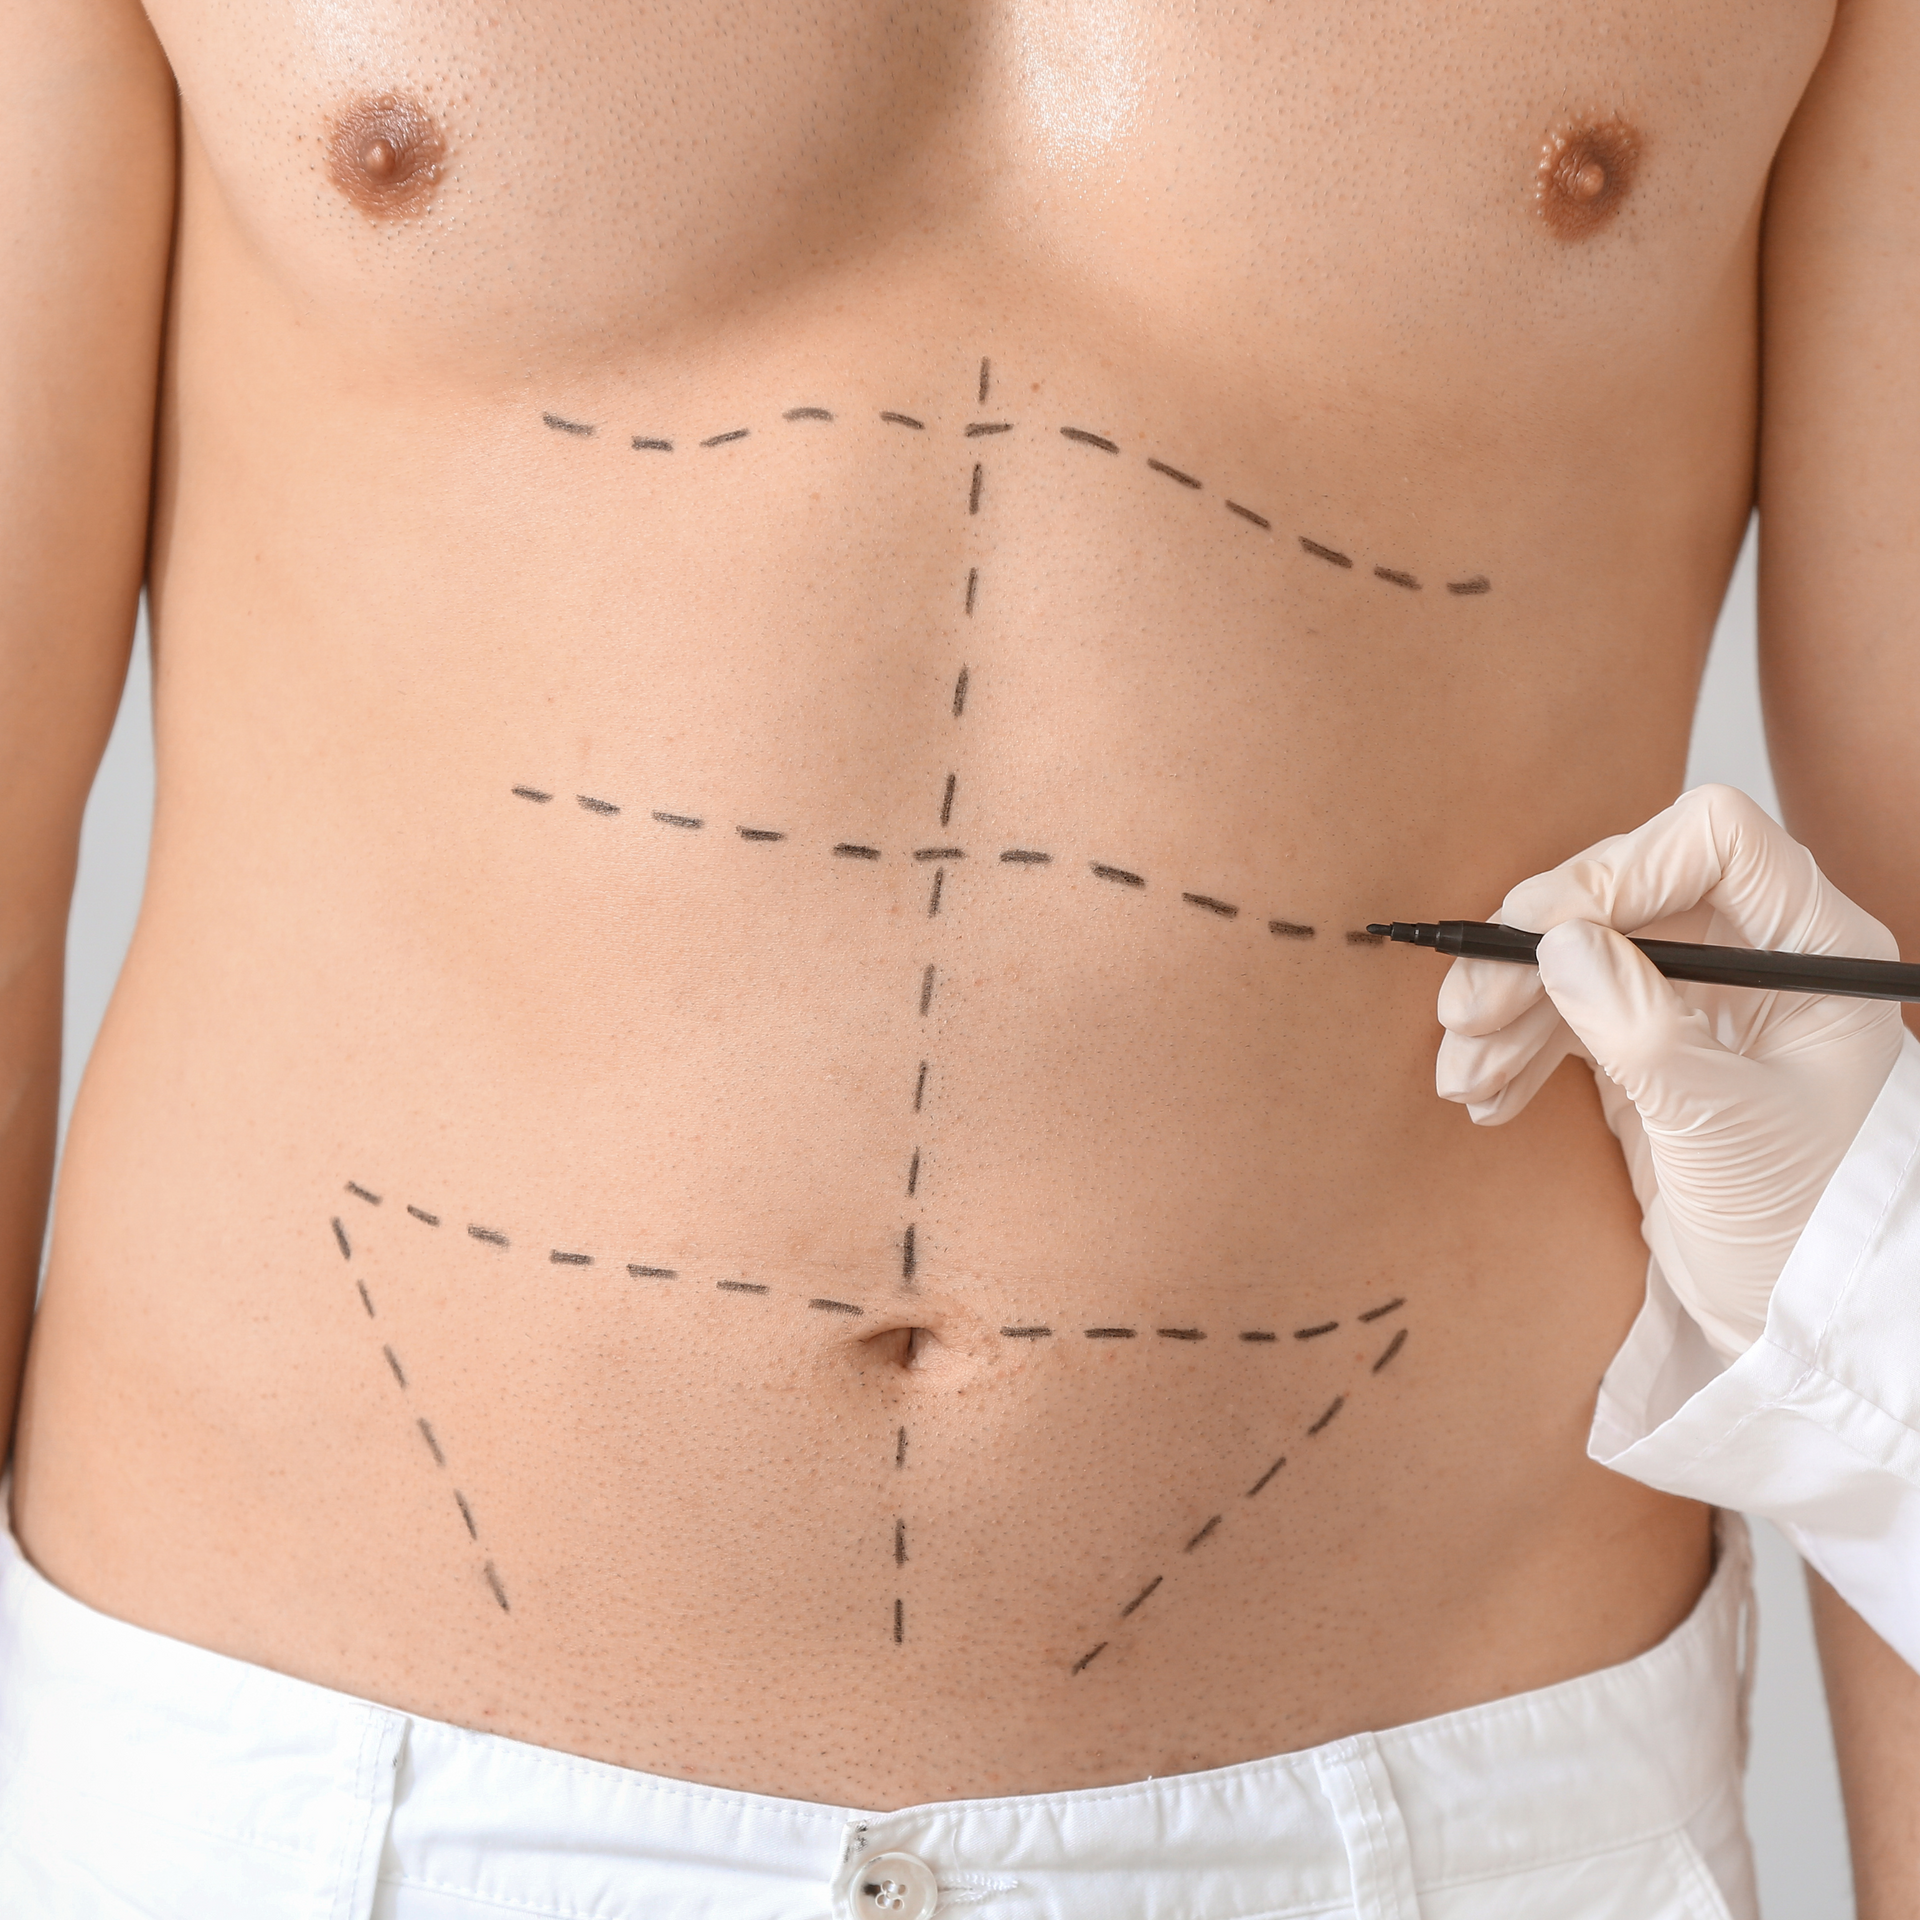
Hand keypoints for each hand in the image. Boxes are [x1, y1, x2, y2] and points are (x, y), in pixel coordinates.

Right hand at [1435, 786, 1904, 1357]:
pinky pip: (1566, 1014)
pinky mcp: (1649, 1046)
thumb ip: (1644, 1028)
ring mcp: (1697, 999)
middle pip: (1622, 893)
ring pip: (1580, 954)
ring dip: (1509, 1008)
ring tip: (1465, 1079)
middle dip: (1533, 953)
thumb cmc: (1806, 1228)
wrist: (1798, 1322)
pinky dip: (1518, 1048)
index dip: (1617, 867)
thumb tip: (1558, 942)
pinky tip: (1487, 1097)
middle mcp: (1756, 955)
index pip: (1710, 841)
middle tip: (1467, 1016)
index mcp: (1813, 947)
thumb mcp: (1727, 1127)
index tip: (1540, 934)